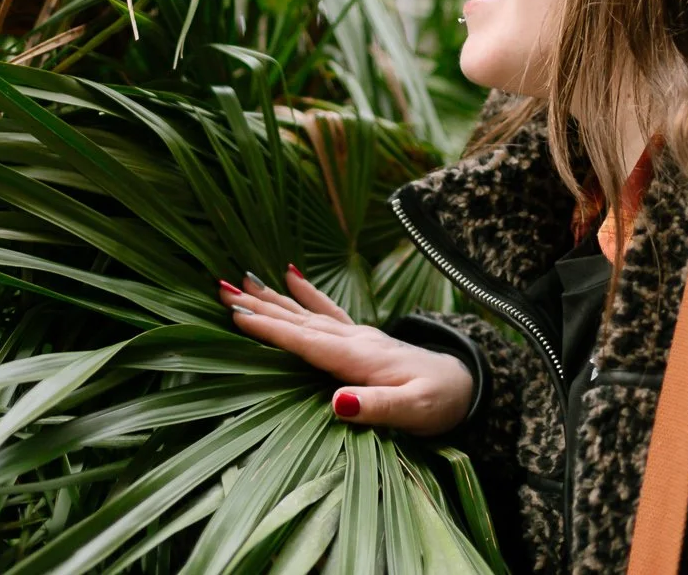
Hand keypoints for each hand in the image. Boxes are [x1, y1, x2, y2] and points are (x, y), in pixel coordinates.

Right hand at [218, 265, 473, 435]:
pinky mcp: (361, 337)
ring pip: (306, 313)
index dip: (270, 329)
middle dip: (260, 306)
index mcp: (358, 358)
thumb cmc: (439, 402)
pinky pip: (327, 311)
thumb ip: (377, 408)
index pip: (306, 342)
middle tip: (222, 289)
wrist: (466, 385)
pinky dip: (306, 293)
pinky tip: (289, 275)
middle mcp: (353, 340)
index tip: (236, 315)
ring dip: (273, 298)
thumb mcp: (414, 412)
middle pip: (298, 321)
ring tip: (241, 279)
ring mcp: (357, 335)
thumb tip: (337, 403)